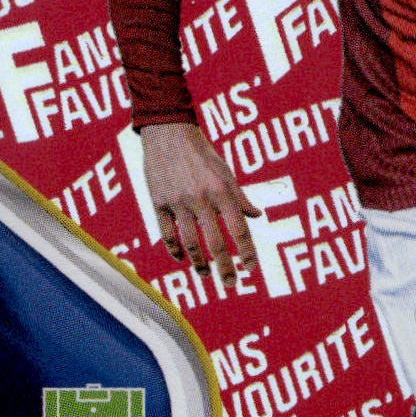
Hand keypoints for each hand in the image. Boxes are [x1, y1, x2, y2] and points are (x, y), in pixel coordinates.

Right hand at [140, 123, 260, 286]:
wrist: (168, 133)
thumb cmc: (201, 153)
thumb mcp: (226, 171)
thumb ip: (240, 197)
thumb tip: (257, 216)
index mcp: (222, 190)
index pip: (239, 228)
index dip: (246, 251)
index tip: (251, 269)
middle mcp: (201, 198)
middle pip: (215, 242)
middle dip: (224, 267)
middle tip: (231, 283)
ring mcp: (178, 202)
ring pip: (190, 243)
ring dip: (199, 263)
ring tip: (206, 274)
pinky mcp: (158, 202)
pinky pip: (167, 233)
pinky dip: (174, 249)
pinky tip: (181, 258)